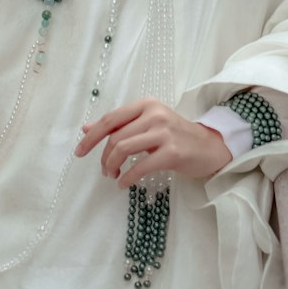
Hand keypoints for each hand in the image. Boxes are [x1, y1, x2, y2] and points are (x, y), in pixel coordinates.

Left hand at [74, 97, 231, 188]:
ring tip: (113, 176)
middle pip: (115, 136)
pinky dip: (127, 177)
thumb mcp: (146, 124)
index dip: (92, 136)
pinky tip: (124, 184)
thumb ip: (119, 125)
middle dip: (103, 157)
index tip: (79, 152)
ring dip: (112, 166)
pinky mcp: (172, 152)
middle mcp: (154, 114)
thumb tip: (86, 127)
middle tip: (104, 171)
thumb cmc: (175, 135)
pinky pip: (140, 166)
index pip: (111, 119)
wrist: (209, 146)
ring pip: (124, 149)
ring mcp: (164, 132)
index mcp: (146, 104)